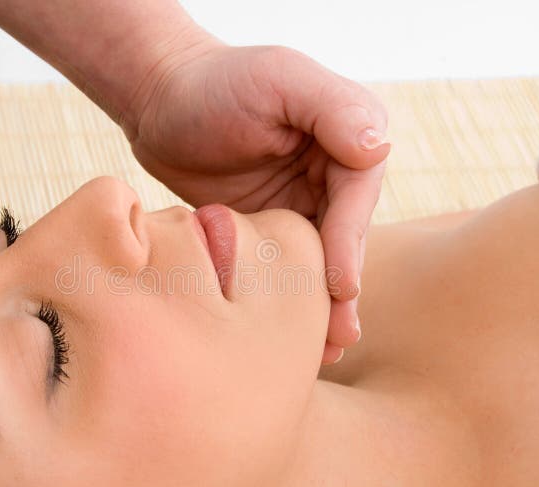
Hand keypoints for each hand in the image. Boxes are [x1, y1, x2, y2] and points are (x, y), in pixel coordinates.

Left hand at [125, 41, 389, 362]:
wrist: (160, 100)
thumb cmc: (217, 82)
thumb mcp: (279, 79)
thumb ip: (333, 109)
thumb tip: (378, 147)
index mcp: (345, 136)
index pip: (357, 197)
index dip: (349, 244)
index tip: (342, 287)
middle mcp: (331, 174)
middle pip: (344, 239)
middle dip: (342, 291)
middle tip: (338, 340)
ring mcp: (299, 203)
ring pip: (316, 262)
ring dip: (319, 308)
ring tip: (321, 355)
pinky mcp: (266, 228)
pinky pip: (282, 269)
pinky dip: (285, 302)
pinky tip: (287, 339)